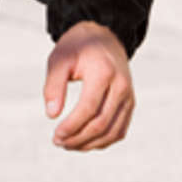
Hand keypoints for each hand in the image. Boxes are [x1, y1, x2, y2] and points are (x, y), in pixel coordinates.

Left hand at [43, 21, 135, 151]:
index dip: (72, 126)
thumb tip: (51, 115)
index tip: (55, 135)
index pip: (88, 108)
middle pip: (101, 123)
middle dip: (78, 138)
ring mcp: (129, 96)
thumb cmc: (77, 47)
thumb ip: (53, 86)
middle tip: (58, 142)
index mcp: (104, 72)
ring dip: (90, 144)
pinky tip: (84, 142)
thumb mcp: (59, 59)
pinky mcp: (130, 103)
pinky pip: (119, 130)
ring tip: (68, 145)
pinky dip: (103, 141)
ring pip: (112, 132)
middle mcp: (121, 86)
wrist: (103, 36)